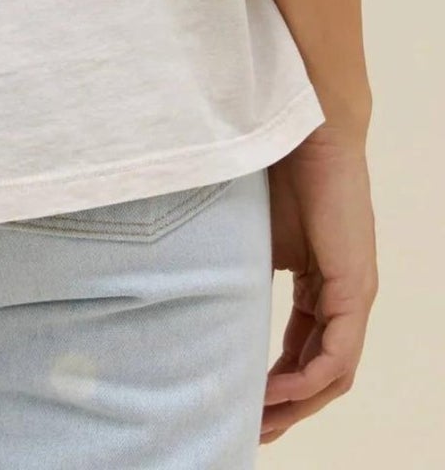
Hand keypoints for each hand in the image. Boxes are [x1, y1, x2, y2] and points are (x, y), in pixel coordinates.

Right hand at [262, 122, 377, 444]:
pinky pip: (338, 355)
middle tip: (249, 430)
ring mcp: (355, 293)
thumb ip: (240, 273)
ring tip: (259, 421)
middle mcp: (345, 296)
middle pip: (321, 374)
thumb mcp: (250, 236)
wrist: (304, 124)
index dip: (274, 385)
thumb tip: (198, 299)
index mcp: (322, 284)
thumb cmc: (272, 166)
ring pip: (333, 374)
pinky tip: (276, 391)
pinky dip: (307, 380)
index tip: (240, 403)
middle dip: (285, 408)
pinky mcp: (356, 286)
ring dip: (297, 405)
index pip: (304, 351)